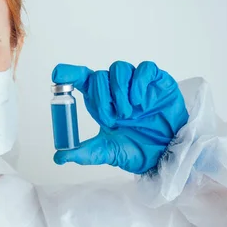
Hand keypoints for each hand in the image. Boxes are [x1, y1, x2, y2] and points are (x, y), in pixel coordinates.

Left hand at [51, 61, 188, 173]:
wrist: (168, 154)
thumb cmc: (137, 149)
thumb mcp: (107, 152)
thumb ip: (84, 153)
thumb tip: (58, 158)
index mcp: (100, 102)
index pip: (81, 79)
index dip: (69, 73)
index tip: (58, 75)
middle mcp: (115, 89)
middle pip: (98, 76)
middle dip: (101, 97)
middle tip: (112, 119)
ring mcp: (136, 84)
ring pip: (119, 69)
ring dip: (119, 91)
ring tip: (129, 113)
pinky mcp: (157, 81)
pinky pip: (145, 69)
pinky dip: (139, 83)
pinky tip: (141, 103)